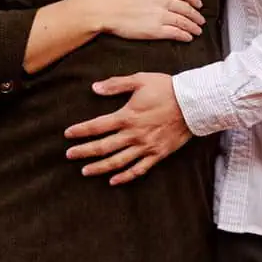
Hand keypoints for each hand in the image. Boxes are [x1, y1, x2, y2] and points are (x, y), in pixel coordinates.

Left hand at [65, 72, 190, 183]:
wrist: (193, 103)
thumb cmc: (166, 88)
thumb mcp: (140, 80)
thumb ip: (116, 84)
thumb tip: (95, 88)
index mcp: (127, 116)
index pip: (97, 126)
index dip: (81, 131)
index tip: (68, 135)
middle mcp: (134, 134)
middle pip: (103, 147)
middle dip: (84, 151)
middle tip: (69, 155)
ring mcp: (145, 147)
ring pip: (118, 162)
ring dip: (99, 167)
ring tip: (85, 171)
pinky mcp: (157, 154)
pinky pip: (138, 170)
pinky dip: (124, 177)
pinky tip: (113, 181)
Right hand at [95, 0, 204, 41]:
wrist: (105, 8)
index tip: (198, 4)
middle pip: (186, 8)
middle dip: (196, 15)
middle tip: (201, 20)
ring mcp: (160, 15)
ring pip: (183, 21)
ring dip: (193, 27)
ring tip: (197, 31)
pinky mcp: (155, 30)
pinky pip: (175, 33)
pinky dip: (184, 35)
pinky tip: (188, 38)